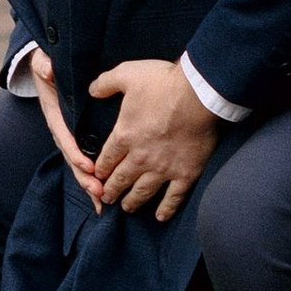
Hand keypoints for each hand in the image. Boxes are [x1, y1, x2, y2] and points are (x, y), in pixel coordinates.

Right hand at [29, 51, 110, 213]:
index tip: (89, 166)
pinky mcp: (77, 139)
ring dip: (89, 183)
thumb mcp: (43, 61)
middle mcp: (60, 129)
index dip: (75, 153)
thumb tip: (47, 69)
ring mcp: (69, 136)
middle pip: (72, 158)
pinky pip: (85, 161)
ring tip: (102, 201)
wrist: (48, 67)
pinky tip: (102, 196)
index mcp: (54, 114)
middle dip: (85, 177)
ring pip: (78, 164)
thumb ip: (44, 65)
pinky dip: (93, 179)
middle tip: (99, 192)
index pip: (64, 136)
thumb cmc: (48, 65)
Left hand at [86, 57, 218, 220]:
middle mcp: (140, 157)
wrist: (199, 94)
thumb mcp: (127, 74)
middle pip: (121, 179)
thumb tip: (91, 90)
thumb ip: (106, 83)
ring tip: (127, 207)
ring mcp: (163, 168)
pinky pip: (174, 197)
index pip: (106, 159)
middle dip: (111, 190)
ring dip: (132, 202)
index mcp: (124, 136)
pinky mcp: (185, 173)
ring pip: (143, 192)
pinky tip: (160, 216)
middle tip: (106, 197)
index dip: (100, 169)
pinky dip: (166, 208)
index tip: (96, 176)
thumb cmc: (163, 82)